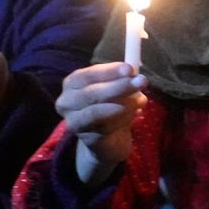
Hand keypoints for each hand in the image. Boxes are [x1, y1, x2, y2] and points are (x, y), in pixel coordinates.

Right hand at [58, 62, 145, 182]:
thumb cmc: (112, 106)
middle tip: (142, 81)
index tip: (129, 69)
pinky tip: (135, 114)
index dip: (108, 71)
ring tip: (141, 101)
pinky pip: (105, 128)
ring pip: (96, 112)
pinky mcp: (87, 139)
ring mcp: (74, 122)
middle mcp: (66, 102)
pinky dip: (123, 119)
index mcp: (72, 83)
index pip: (86, 75)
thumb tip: (136, 74)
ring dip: (123, 104)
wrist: (110, 138)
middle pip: (90, 93)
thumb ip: (123, 79)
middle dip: (119, 87)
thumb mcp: (118, 88)